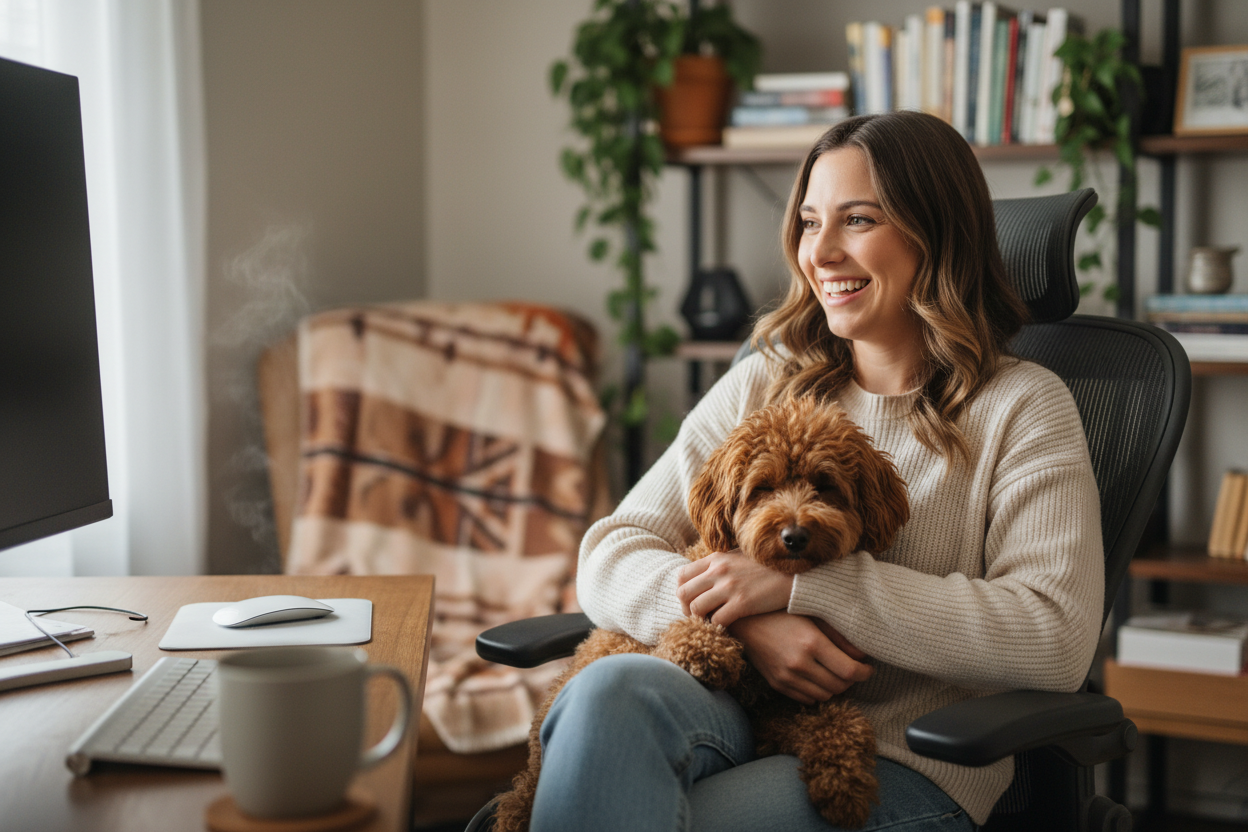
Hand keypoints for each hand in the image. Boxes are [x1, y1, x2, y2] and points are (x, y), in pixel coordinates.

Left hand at [676, 550, 792, 627]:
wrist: (796, 574)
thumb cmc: (768, 567)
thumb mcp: (740, 557)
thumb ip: (720, 564)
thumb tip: (705, 575)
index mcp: (716, 558)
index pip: (682, 575)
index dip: (683, 593)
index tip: (692, 603)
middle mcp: (719, 570)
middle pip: (684, 593)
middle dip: (686, 610)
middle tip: (698, 619)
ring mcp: (730, 586)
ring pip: (696, 609)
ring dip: (700, 621)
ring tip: (710, 626)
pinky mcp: (742, 603)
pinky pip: (717, 621)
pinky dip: (717, 629)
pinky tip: (725, 630)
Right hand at [728, 613, 871, 703]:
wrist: (745, 621)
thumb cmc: (782, 612)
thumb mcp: (814, 616)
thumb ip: (839, 637)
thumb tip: (863, 655)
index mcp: (811, 643)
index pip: (849, 671)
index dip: (864, 672)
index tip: (868, 668)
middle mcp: (799, 664)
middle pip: (839, 687)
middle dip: (851, 680)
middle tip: (853, 669)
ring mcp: (786, 677)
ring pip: (824, 695)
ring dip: (834, 687)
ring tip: (835, 673)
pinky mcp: (776, 684)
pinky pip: (806, 698)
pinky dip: (816, 692)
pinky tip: (817, 678)